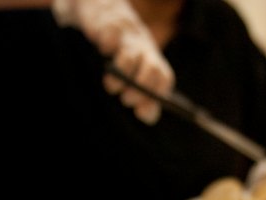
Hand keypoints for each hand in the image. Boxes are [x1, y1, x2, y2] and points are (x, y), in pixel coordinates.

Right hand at [52, 0, 174, 122]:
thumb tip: (146, 116)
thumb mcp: (136, 81)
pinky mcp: (110, 25)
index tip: (140, 111)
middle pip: (153, 69)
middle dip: (141, 89)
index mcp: (154, 61)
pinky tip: (102, 51)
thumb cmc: (120, 56)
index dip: (155, 97)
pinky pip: (110, 38)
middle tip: (127, 100)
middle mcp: (145, 48)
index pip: (164, 79)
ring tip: (111, 86)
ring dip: (120, 77)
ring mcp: (128, 36)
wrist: (102, 17)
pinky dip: (105, 48)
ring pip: (130, 58)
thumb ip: (145, 104)